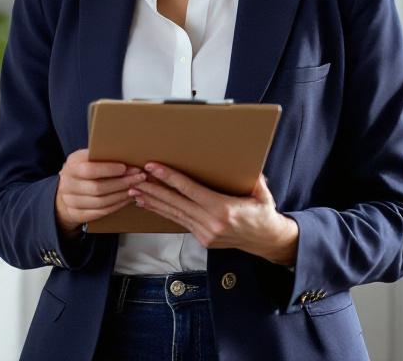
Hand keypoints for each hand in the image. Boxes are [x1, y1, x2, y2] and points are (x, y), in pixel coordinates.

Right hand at [54, 149, 146, 234]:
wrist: (67, 188)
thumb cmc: (83, 169)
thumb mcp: (87, 158)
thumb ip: (102, 156)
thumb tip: (127, 153)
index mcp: (71, 165)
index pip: (89, 169)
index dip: (109, 169)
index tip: (126, 167)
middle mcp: (68, 184)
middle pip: (97, 188)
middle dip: (122, 183)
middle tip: (139, 178)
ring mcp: (70, 201)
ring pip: (101, 202)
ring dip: (122, 195)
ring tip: (137, 188)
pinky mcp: (76, 214)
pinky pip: (100, 212)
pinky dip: (117, 206)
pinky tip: (127, 199)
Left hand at [130, 164, 298, 265]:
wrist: (267, 242)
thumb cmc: (264, 215)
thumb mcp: (262, 194)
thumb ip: (253, 179)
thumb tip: (247, 161)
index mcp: (223, 210)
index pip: (190, 190)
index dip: (170, 178)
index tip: (153, 167)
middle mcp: (211, 223)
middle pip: (176, 202)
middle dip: (153, 189)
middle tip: (135, 178)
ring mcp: (205, 233)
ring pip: (173, 214)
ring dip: (153, 201)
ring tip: (135, 191)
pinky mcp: (202, 238)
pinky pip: (178, 221)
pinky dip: (163, 212)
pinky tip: (150, 204)